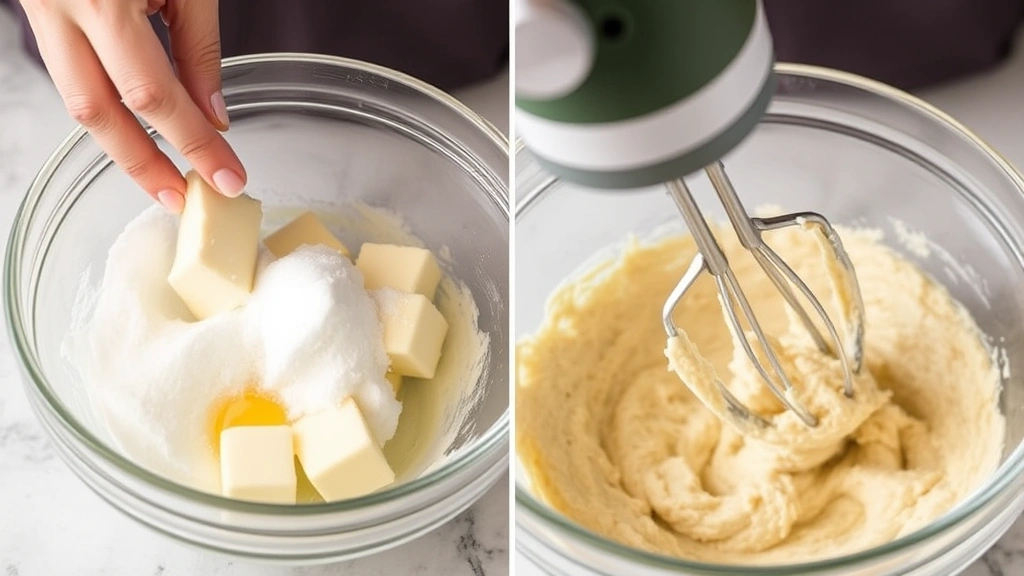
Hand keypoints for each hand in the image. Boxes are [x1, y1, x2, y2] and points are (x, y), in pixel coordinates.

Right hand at [19, 0, 245, 211]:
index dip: (193, 142)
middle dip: (145, 165)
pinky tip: (134, 131)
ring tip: (162, 176)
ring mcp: (40, 11)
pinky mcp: (38, 12)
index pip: (153, 94)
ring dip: (121, 145)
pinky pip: (69, 74)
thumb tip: (211, 115)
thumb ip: (198, 48)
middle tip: (184, 198)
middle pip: (99, 112)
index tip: (226, 176)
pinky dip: (104, 109)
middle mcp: (61, 8)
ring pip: (76, 100)